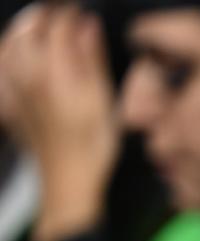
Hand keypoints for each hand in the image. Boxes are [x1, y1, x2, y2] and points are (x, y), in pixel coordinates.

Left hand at [0, 3, 119, 240]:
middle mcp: (29, 72)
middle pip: (30, 26)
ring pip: (12, 41)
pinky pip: (3, 64)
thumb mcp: (104, 100)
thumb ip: (92, 58)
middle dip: (48, 16)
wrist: (69, 179)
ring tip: (45, 26)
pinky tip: (22, 53)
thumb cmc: (92, 145)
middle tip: (67, 15)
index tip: (85, 13)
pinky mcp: (11, 99)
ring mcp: (15, 85)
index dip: (73, 13)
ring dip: (28, 29)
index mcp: (55, 69)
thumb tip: (87, 25)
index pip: (58, 22)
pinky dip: (12, 51)